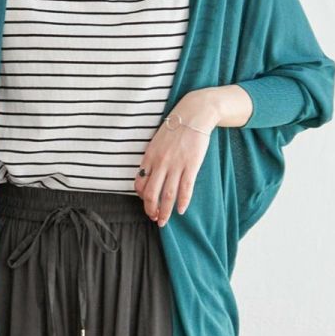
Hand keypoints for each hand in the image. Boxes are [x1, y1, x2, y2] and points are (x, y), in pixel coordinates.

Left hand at [133, 91, 219, 225]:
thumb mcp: (157, 141)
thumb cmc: (176, 127)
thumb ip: (153, 158)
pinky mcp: (191, 165)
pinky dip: (183, 201)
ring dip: (165, 211)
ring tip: (163, 221)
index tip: (146, 203)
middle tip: (153, 219)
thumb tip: (149, 174)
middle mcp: (160, 162)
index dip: (141, 197)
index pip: (140, 182)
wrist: (194, 113)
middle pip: (151, 193)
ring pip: (167, 194)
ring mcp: (176, 164)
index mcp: (149, 156)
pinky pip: (186, 188)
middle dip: (150, 209)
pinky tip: (181, 210)